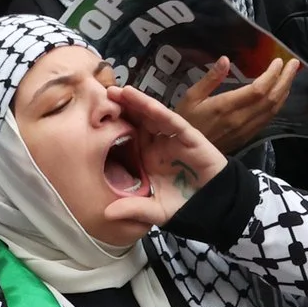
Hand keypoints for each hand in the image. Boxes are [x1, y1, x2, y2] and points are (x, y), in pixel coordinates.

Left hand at [103, 82, 231, 225]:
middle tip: (103, 93)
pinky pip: (173, 122)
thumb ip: (133, 209)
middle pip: (136, 121)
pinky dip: (159, 112)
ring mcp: (172, 139)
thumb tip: (105, 214)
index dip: (111, 125)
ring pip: (152, 116)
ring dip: (138, 102)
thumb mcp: (155, 210)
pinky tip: (146, 103)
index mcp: (144, 157)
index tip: (92, 116)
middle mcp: (156, 144)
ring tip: (120, 91)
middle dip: (122, 107)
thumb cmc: (184, 206)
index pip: (126, 136)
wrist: (215, 207)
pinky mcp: (189, 137)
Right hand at [174, 55, 299, 155]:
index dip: (271, 75)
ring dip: (284, 91)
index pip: (258, 90)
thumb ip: (210, 79)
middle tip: (294, 64)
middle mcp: (241, 118)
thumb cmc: (185, 121)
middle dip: (285, 80)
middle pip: (271, 98)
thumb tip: (225, 59)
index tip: (278, 60)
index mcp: (226, 106)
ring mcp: (246, 129)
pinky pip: (268, 118)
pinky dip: (278, 105)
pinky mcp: (248, 136)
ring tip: (289, 76)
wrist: (187, 153)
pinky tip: (280, 95)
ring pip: (272, 109)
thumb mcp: (191, 97)